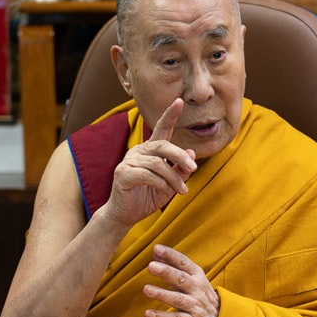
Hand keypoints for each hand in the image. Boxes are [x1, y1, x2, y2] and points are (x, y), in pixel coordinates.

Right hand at [102, 99, 196, 226]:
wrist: (126, 215)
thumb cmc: (148, 197)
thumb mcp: (170, 184)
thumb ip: (180, 170)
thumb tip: (192, 153)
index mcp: (150, 151)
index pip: (162, 129)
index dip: (170, 115)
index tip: (180, 101)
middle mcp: (138, 152)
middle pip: (162, 145)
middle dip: (180, 156)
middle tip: (193, 167)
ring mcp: (129, 161)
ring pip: (158, 163)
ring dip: (174, 177)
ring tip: (183, 190)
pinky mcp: (123, 174)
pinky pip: (147, 175)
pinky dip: (161, 183)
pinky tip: (166, 191)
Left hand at [143, 244, 218, 316]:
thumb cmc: (200, 295)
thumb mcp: (191, 278)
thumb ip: (173, 266)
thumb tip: (155, 252)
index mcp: (197, 275)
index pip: (183, 262)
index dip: (170, 255)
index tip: (156, 248)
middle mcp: (197, 289)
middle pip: (181, 279)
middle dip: (166, 272)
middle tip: (151, 266)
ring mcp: (195, 306)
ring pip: (177, 299)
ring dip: (162, 294)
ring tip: (146, 289)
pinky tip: (148, 314)